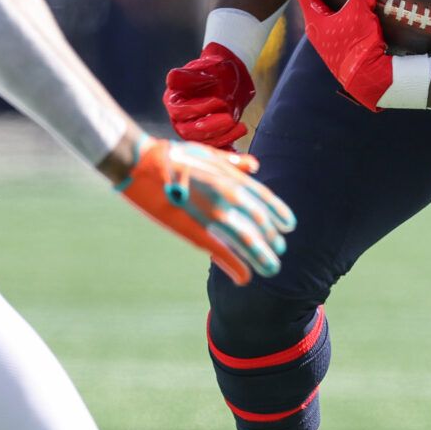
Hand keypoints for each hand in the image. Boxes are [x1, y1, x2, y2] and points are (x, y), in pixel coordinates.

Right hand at [113, 136, 294, 284]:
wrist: (141, 163)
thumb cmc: (171, 156)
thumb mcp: (206, 152)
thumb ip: (233, 162)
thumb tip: (255, 166)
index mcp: (230, 176)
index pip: (263, 198)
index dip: (278, 212)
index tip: (289, 225)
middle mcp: (227, 194)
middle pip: (258, 221)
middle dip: (270, 238)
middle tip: (279, 250)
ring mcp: (211, 212)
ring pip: (246, 239)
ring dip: (261, 255)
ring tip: (272, 267)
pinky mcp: (193, 228)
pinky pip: (220, 251)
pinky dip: (235, 265)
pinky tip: (245, 277)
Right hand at [164, 43, 256, 148]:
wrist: (229, 77)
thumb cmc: (214, 70)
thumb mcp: (204, 66)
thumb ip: (190, 75)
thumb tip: (174, 78)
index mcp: (174, 99)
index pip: (179, 110)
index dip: (198, 108)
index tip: (219, 101)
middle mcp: (179, 118)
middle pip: (189, 130)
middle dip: (211, 126)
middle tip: (230, 118)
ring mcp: (191, 130)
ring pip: (202, 141)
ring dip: (222, 135)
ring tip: (240, 126)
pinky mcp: (205, 138)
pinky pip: (214, 147)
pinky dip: (226, 145)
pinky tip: (238, 140)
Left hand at [292, 0, 392, 110]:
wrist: (371, 81)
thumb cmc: (360, 49)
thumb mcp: (361, 14)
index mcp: (314, 20)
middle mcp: (317, 29)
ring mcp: (328, 38)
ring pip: (320, 8)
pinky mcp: (340, 44)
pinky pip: (334, 17)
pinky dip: (338, 4)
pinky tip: (351, 1)